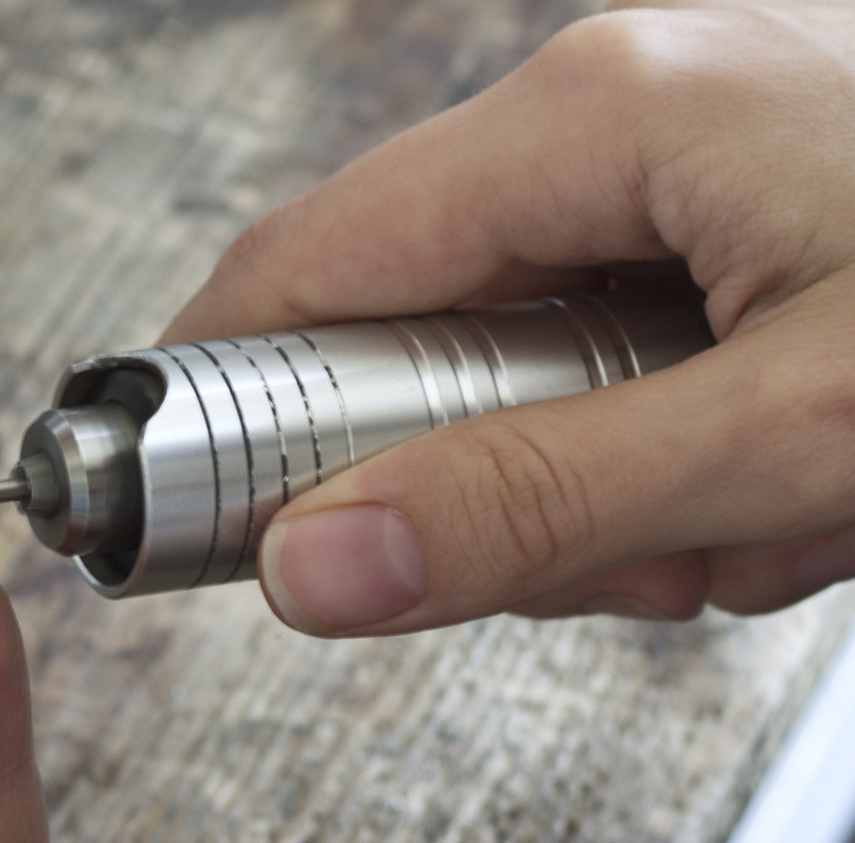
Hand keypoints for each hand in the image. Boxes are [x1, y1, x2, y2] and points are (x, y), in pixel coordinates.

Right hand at [163, 0, 854, 635]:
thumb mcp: (794, 428)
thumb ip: (541, 505)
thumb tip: (317, 561)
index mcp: (602, 112)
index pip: (305, 268)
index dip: (236, 410)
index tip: (215, 525)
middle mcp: (628, 111)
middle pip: (423, 344)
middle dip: (508, 488)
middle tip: (623, 556)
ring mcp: (693, 158)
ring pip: (539, 376)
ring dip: (627, 492)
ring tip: (769, 513)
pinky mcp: (748, 211)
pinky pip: (635, 359)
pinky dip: (696, 452)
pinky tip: (802, 479)